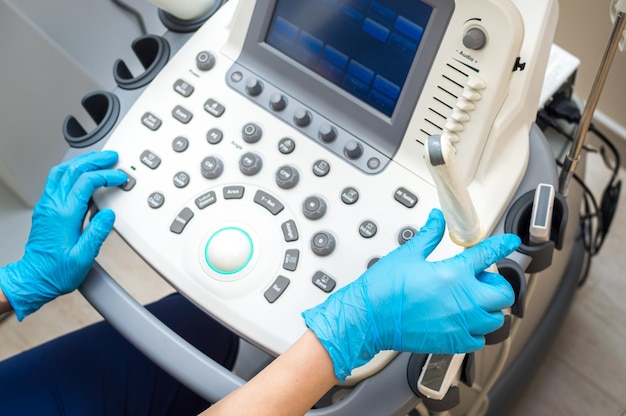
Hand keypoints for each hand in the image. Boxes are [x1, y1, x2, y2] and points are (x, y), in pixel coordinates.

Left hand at [0, 151, 126, 319]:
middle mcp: (53, 206)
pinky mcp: (46, 210)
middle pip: (73, 170)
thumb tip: (109, 214)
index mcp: (64, 214)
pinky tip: (81, 174)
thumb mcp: (83, 257)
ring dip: (81, 163)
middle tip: (111, 157)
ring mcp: (47, 206)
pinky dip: (72, 172)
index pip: (87, 182)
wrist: (34, 279)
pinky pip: (56, 181)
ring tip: (97, 160)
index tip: (120, 178)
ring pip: (62, 172)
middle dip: (95, 160)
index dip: (106, 176)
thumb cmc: (56, 271)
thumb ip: (97, 233)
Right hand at [302, 209, 520, 380]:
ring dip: (489, 308)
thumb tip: (437, 219)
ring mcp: (459, 324)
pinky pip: (478, 340)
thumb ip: (429, 235)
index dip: (502, 246)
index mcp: (453, 274)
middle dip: (497, 284)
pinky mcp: (452, 342)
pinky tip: (462, 321)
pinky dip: (477, 331)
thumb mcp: (407, 254)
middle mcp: (462, 301)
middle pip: (503, 294)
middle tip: (481, 279)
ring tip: (473, 301)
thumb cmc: (383, 289)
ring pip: (495, 320)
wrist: (369, 318)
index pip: (488, 255)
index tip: (510, 243)